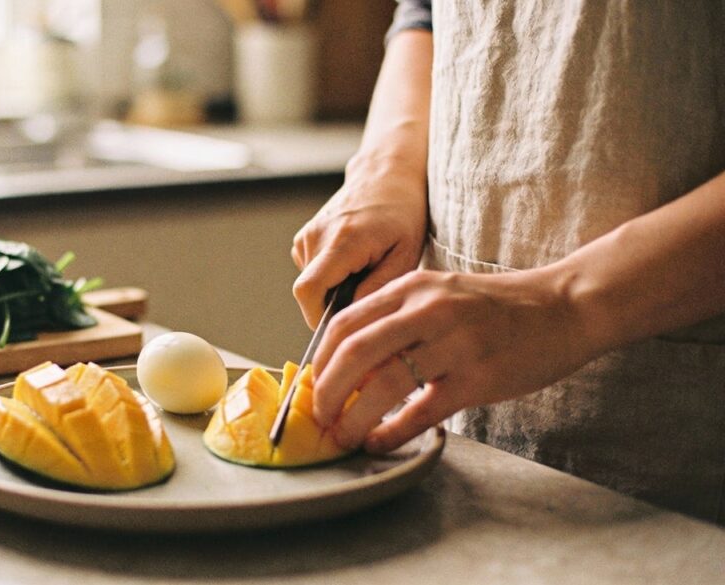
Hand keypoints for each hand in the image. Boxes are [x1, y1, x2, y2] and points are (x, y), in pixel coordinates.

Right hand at [291, 161, 426, 328]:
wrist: (386, 176)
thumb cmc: (403, 214)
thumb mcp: (405, 255)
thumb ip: (377, 288)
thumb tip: (353, 315)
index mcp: (342, 241)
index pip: (309, 291)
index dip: (317, 318)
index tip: (339, 327)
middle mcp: (316, 236)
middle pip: (309, 293)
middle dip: (332, 305)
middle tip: (365, 296)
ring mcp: (307, 234)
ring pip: (310, 283)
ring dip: (333, 289)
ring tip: (363, 273)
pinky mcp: (304, 236)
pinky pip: (310, 271)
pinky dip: (329, 276)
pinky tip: (352, 263)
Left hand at [311, 268, 597, 453]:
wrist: (564, 306)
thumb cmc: (497, 307)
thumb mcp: (440, 294)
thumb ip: (398, 317)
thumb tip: (350, 360)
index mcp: (411, 288)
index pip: (344, 324)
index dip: (319, 361)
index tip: (312, 387)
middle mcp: (427, 310)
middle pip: (353, 352)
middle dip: (326, 391)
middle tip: (318, 417)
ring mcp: (453, 343)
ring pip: (383, 384)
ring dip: (353, 417)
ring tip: (342, 436)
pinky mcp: (477, 378)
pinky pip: (422, 411)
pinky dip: (392, 432)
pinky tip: (378, 443)